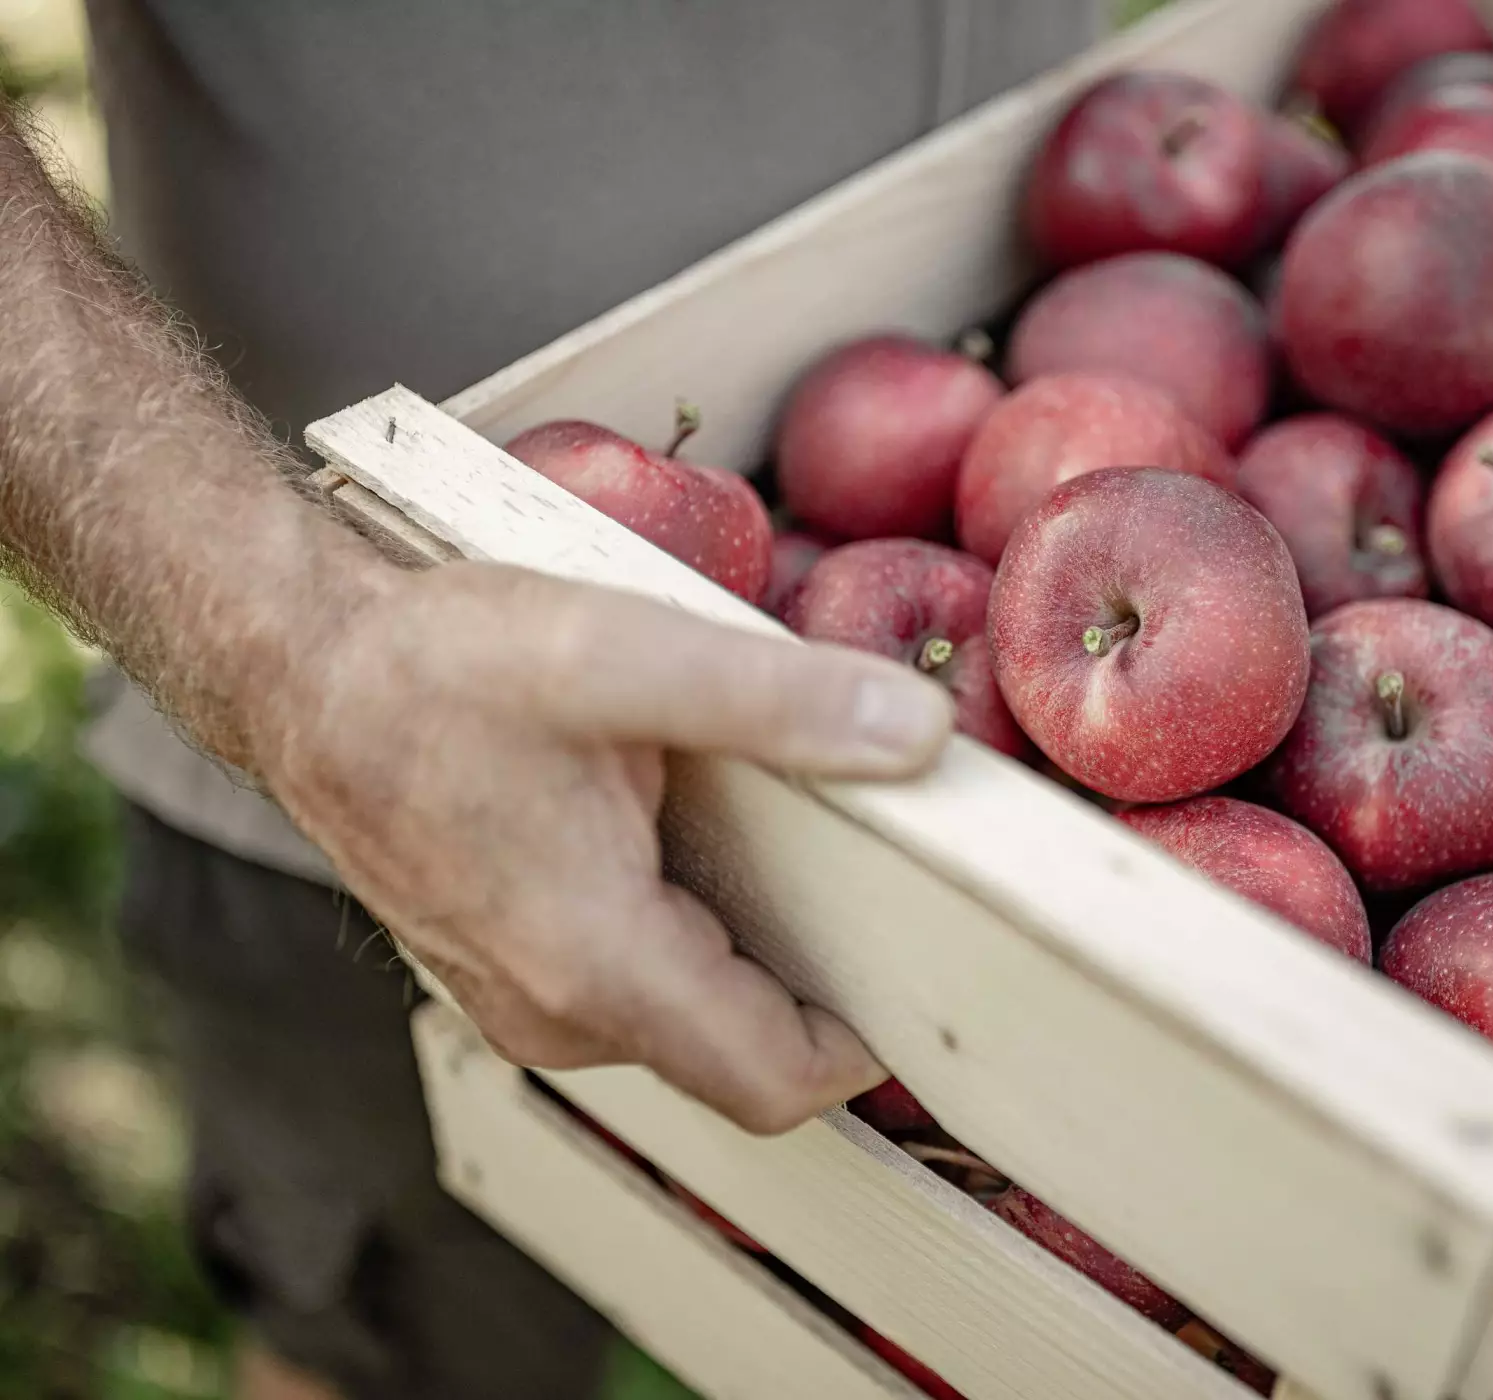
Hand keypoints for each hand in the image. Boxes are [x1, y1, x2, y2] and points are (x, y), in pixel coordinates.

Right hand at [259, 560, 954, 1133]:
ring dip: (753, 957)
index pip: (776, 1081)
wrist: (297, 671)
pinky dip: (690, 940)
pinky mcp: (509, 971)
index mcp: (594, 963)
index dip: (867, 1041)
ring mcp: (525, 1003)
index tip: (925, 966)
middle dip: (822, 988)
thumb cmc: (431, 666)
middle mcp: (556, 1015)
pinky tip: (701, 843)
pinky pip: (635, 992)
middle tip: (879, 882)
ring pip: (688, 1025)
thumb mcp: (622, 653)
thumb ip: (780, 700)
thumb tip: (914, 735)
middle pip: (741, 1058)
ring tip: (792, 848)